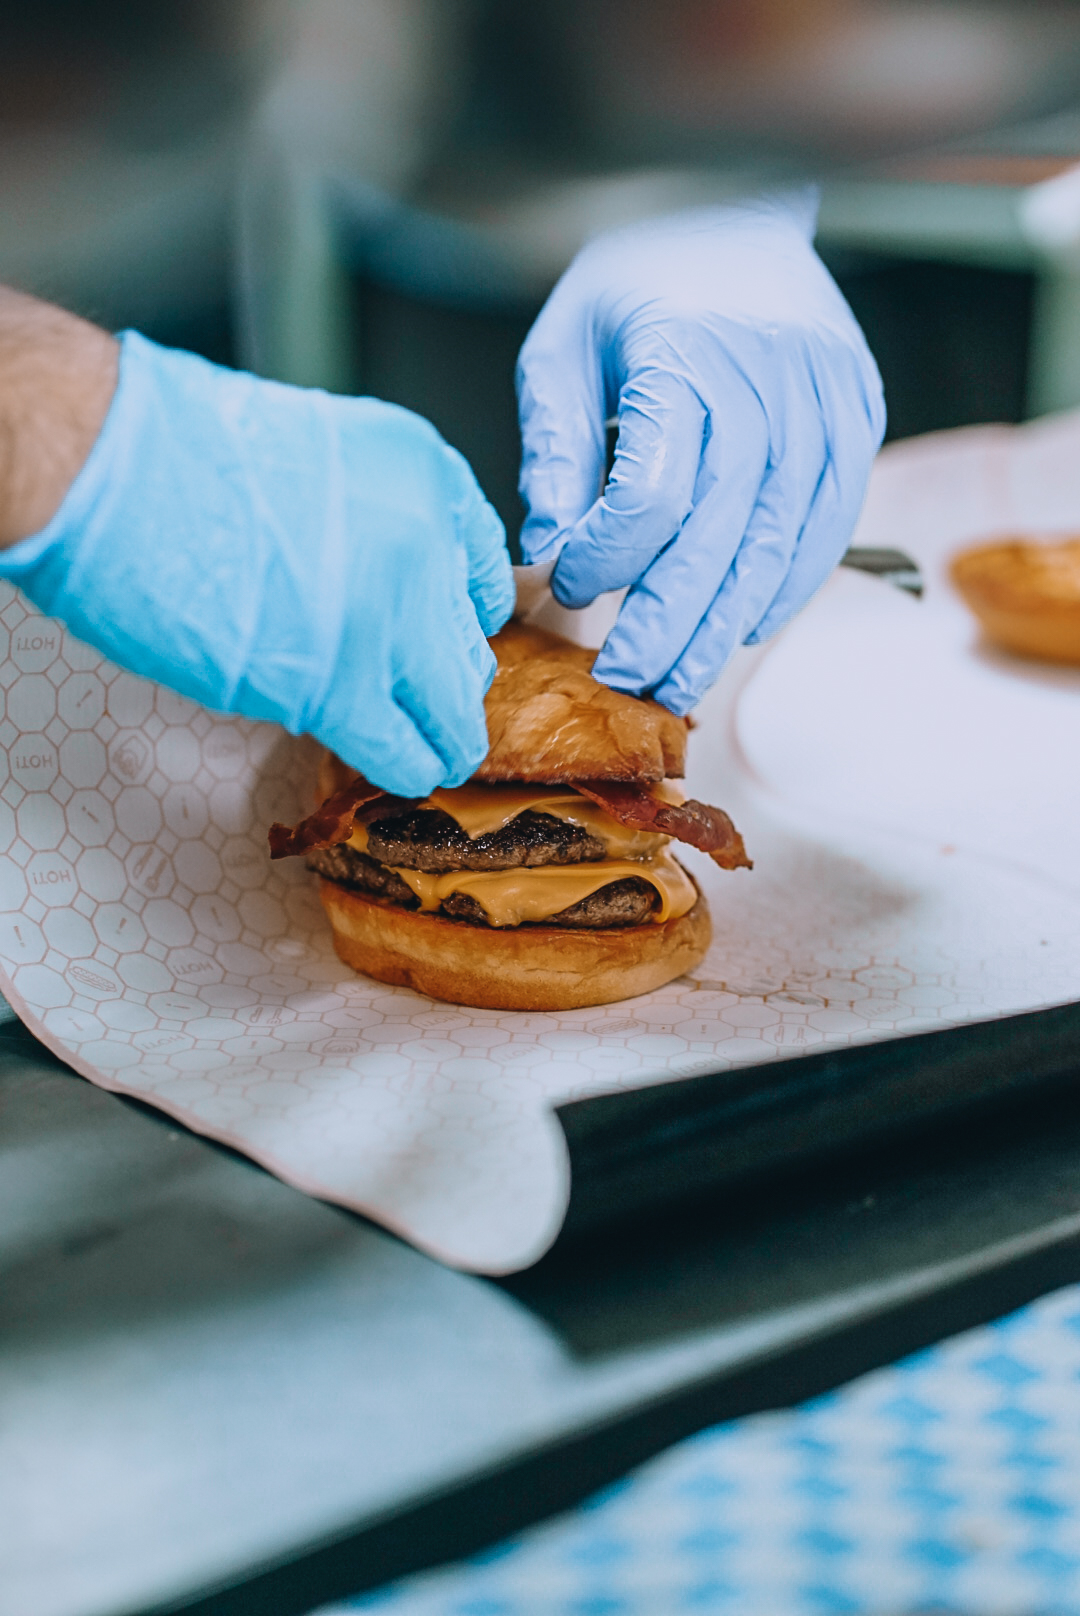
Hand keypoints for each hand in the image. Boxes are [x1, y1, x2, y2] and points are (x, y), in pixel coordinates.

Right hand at [1, 330, 512, 796]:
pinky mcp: (344, 683)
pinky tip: (399, 770)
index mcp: (423, 471)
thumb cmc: (181, 453)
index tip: (438, 641)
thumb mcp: (318, 451)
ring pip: (453, 711)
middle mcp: (426, 539)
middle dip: (445, 685)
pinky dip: (408, 768)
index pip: (480, 570)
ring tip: (421, 752)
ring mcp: (392, 613)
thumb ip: (367, 513)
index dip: (454, 618)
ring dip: (439, 740)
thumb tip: (376, 581)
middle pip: (470, 649)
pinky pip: (407, 752)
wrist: (118, 468)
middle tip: (418, 704)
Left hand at [517, 195, 885, 712]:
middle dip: (668, 628)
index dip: (607, 560)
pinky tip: (742, 624)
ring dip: (726, 627)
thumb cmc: (636, 278)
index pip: (651, 497)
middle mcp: (768, 382)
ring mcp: (825, 401)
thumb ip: (554, 449)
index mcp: (684, 356)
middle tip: (628, 685)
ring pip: (779, 546)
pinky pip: (830, 525)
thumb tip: (545, 552)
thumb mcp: (564, 346)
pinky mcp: (858, 415)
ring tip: (680, 681)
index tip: (567, 584)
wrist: (735, 201)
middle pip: (719, 539)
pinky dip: (787, 586)